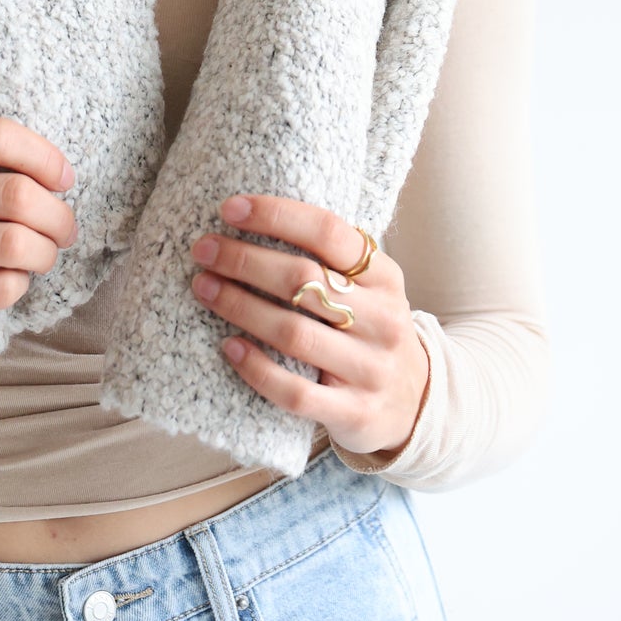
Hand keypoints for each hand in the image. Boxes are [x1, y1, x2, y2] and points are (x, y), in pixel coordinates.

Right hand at [0, 117, 76, 355]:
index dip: (43, 157)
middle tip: (64, 230)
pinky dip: (20, 284)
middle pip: (14, 193)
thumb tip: (59, 178)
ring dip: (45, 252)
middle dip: (57, 215)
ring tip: (44, 256)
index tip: (63, 180)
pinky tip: (10, 281)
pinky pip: (0, 286)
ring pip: (13, 242)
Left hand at [190, 194, 429, 457]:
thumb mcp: (368, 286)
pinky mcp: (354, 412)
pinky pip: (295, 392)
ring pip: (293, 333)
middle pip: (303, 279)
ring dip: (240, 307)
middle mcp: (383, 319)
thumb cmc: (370, 328)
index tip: (229, 208)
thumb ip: (328, 257)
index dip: (276, 215)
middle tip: (203, 250)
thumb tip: (249, 218)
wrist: (417, 402)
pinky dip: (257, 369)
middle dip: (244, 260)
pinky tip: (229, 348)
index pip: (328, 232)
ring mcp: (370, 369)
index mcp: (384, 276)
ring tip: (204, 288)